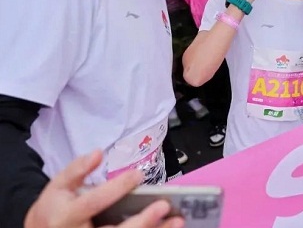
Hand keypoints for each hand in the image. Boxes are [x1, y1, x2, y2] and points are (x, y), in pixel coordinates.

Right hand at [25, 150, 183, 227]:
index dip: (116, 188)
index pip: (94, 202)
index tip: (137, 175)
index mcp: (67, 216)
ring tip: (177, 221)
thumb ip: (77, 169)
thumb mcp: (58, 186)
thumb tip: (97, 153)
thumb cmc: (54, 209)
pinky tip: (166, 227)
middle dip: (142, 221)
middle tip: (164, 206)